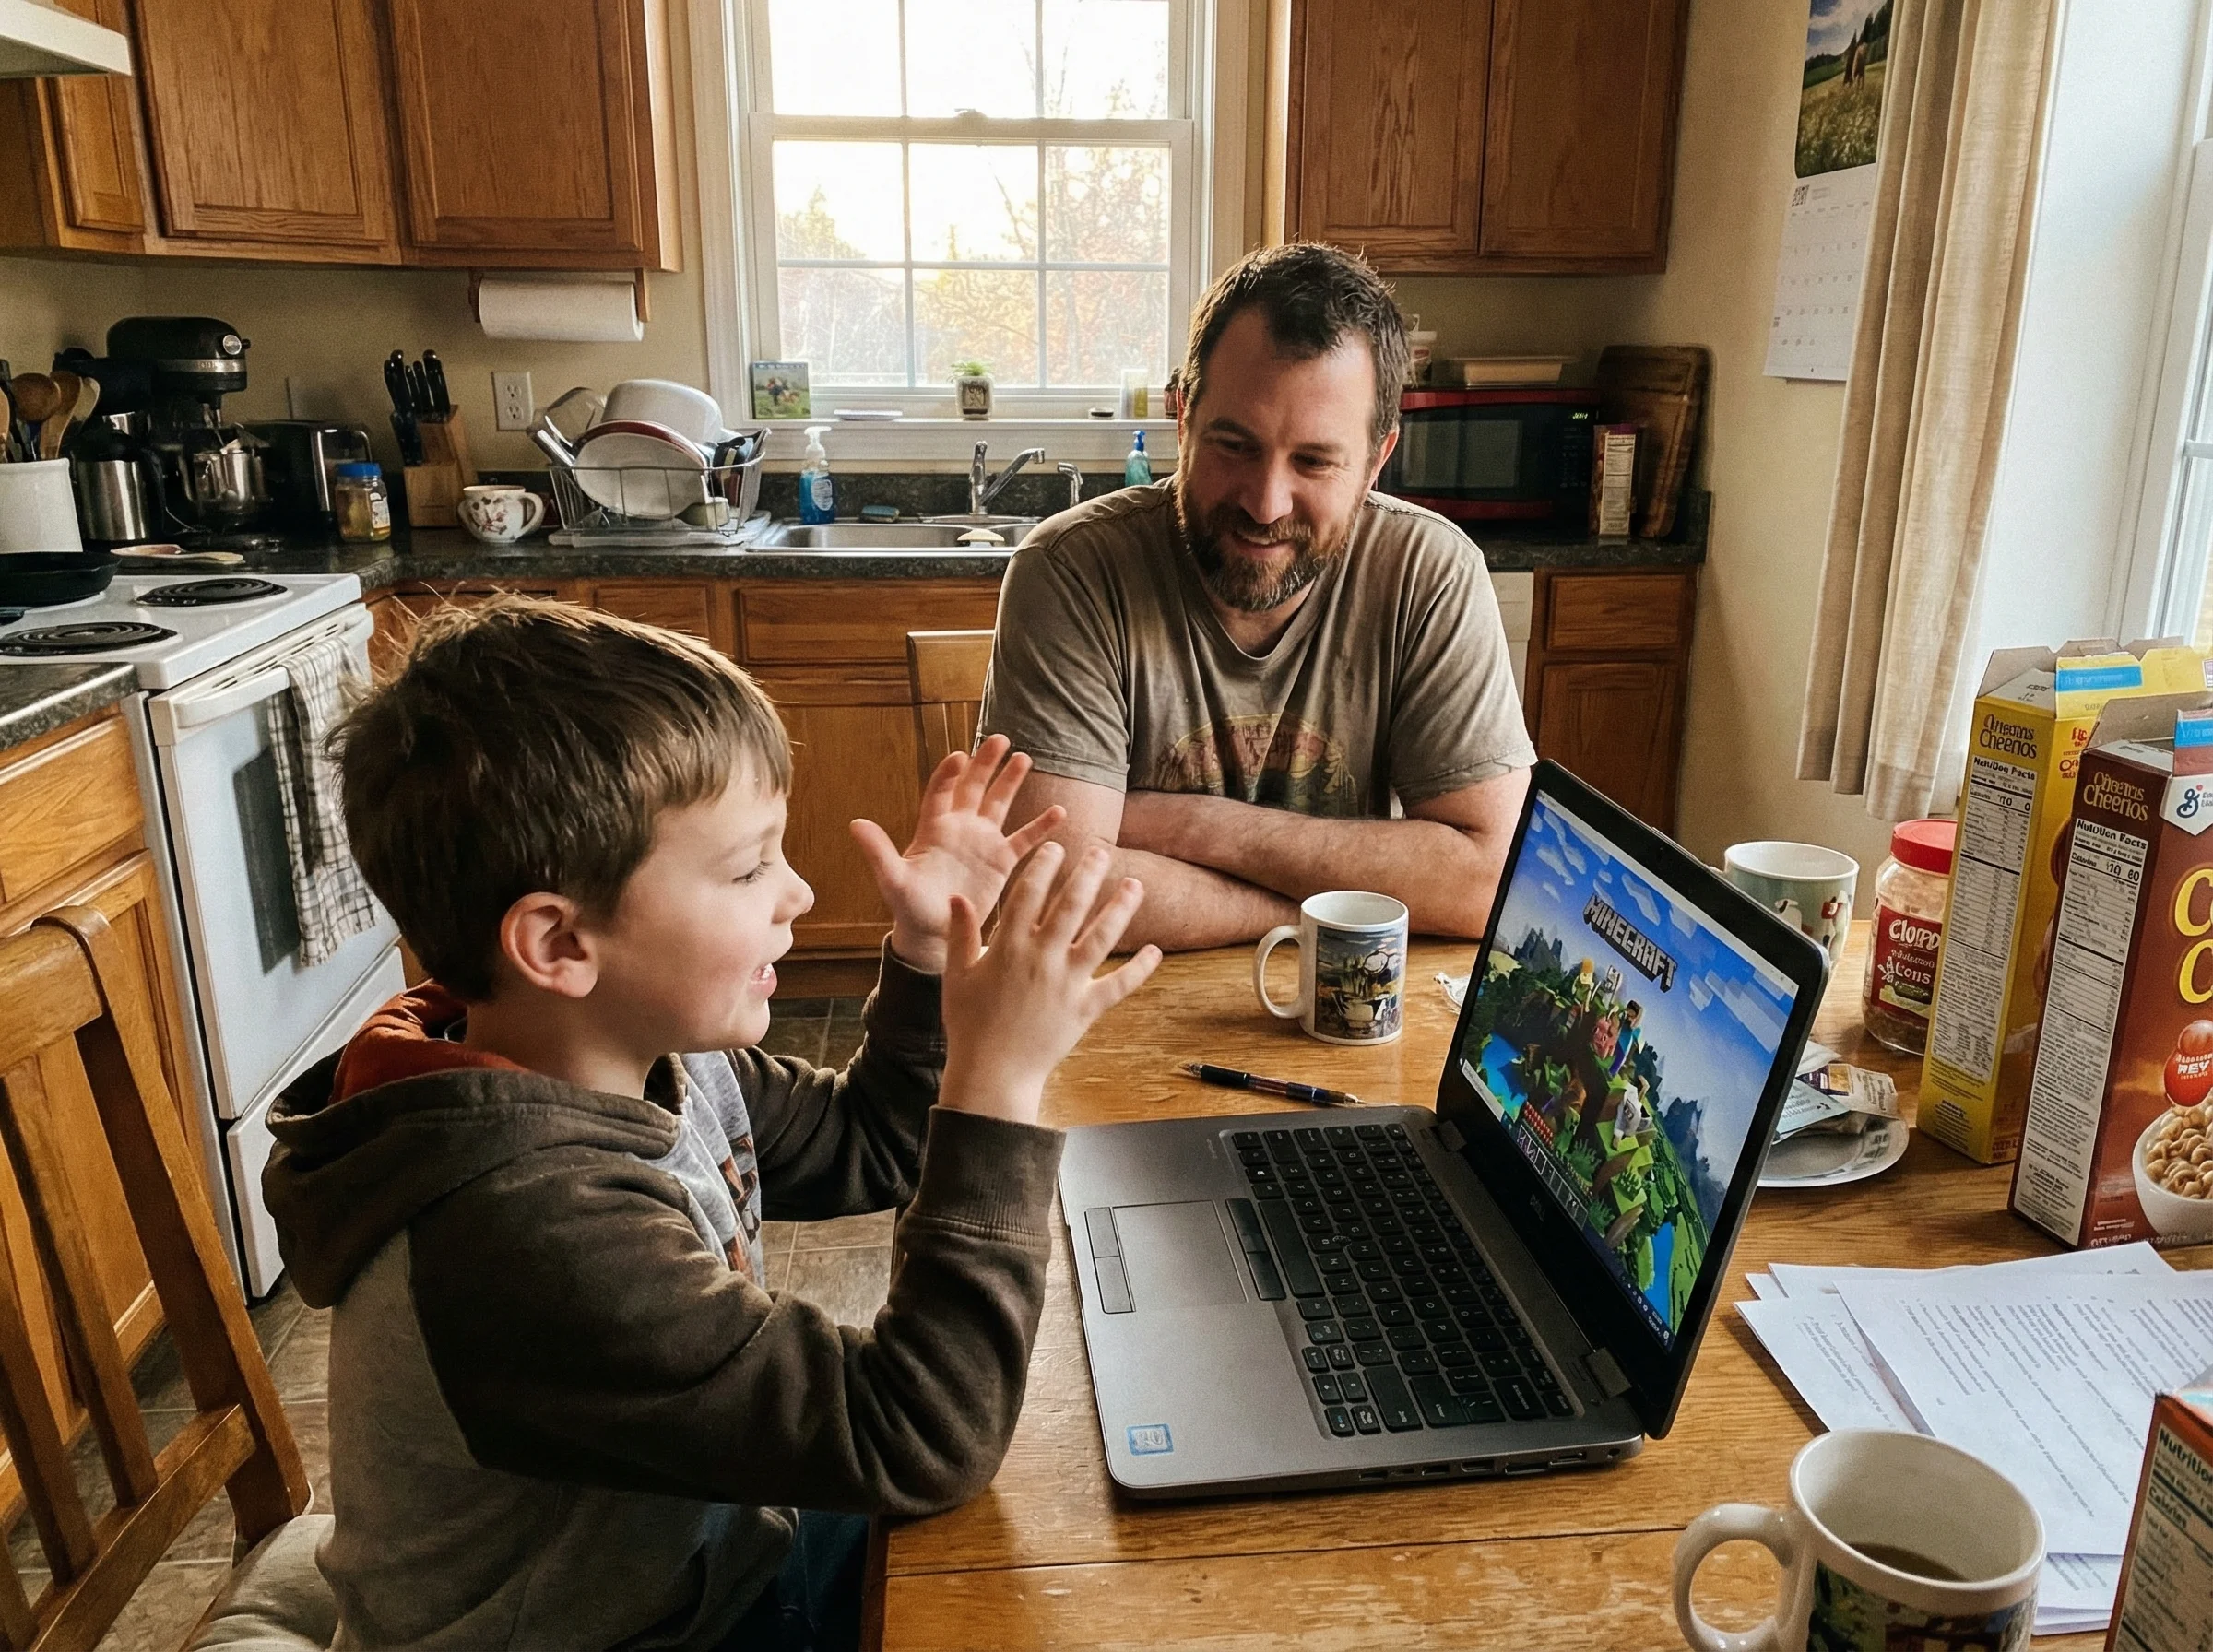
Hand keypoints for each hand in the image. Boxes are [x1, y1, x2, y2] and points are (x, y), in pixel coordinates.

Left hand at [851, 734, 1066, 974]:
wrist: (935, 932)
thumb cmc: (909, 906)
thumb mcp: (892, 879)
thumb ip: (878, 852)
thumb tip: (855, 824)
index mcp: (933, 827)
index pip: (942, 791)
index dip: (949, 773)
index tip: (959, 757)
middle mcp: (959, 827)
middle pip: (973, 786)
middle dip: (985, 763)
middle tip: (1000, 740)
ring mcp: (982, 842)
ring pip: (999, 803)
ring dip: (1011, 781)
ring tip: (1025, 758)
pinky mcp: (1001, 861)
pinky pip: (1024, 839)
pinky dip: (1040, 826)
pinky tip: (1059, 811)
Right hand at [938, 843, 1160, 1123]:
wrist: (992, 1072)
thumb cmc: (969, 1024)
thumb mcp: (957, 976)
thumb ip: (961, 933)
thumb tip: (957, 896)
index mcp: (1008, 948)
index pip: (1029, 894)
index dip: (1043, 866)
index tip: (1056, 847)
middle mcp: (1041, 959)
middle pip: (1071, 906)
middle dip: (1088, 874)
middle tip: (1102, 851)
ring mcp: (1066, 984)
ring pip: (1100, 937)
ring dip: (1120, 909)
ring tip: (1135, 884)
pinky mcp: (1084, 1010)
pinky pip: (1117, 987)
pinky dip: (1138, 970)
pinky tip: (1155, 952)